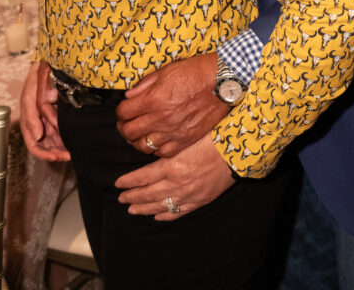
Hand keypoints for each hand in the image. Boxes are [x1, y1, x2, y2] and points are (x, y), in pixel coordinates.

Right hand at [19, 60, 69, 161]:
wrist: (49, 63)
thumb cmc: (36, 78)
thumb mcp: (30, 95)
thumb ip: (31, 116)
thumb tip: (37, 136)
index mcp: (29, 120)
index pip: (34, 144)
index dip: (43, 153)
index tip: (56, 156)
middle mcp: (38, 122)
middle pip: (46, 145)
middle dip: (55, 153)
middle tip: (68, 156)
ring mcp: (49, 119)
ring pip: (54, 141)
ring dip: (62, 148)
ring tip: (73, 151)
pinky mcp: (59, 114)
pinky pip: (62, 131)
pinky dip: (66, 138)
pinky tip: (74, 142)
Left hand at [115, 134, 233, 220]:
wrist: (236, 151)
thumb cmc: (212, 138)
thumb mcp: (185, 140)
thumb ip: (168, 150)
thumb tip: (151, 154)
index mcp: (172, 166)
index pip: (143, 177)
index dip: (129, 181)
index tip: (118, 183)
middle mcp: (177, 183)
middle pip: (148, 194)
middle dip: (132, 196)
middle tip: (121, 198)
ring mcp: (188, 194)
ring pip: (161, 205)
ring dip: (144, 208)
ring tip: (132, 209)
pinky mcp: (199, 201)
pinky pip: (179, 212)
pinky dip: (166, 215)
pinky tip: (157, 216)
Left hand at [116, 53, 227, 156]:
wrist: (221, 83)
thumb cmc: (195, 73)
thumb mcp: (166, 71)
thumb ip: (145, 84)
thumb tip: (130, 95)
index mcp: (154, 99)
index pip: (124, 112)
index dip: (121, 111)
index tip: (124, 110)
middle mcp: (160, 118)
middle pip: (129, 131)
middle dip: (123, 127)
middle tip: (125, 124)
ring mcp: (172, 132)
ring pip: (143, 146)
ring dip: (136, 140)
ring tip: (138, 135)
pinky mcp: (184, 140)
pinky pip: (163, 153)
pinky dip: (156, 149)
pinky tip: (156, 141)